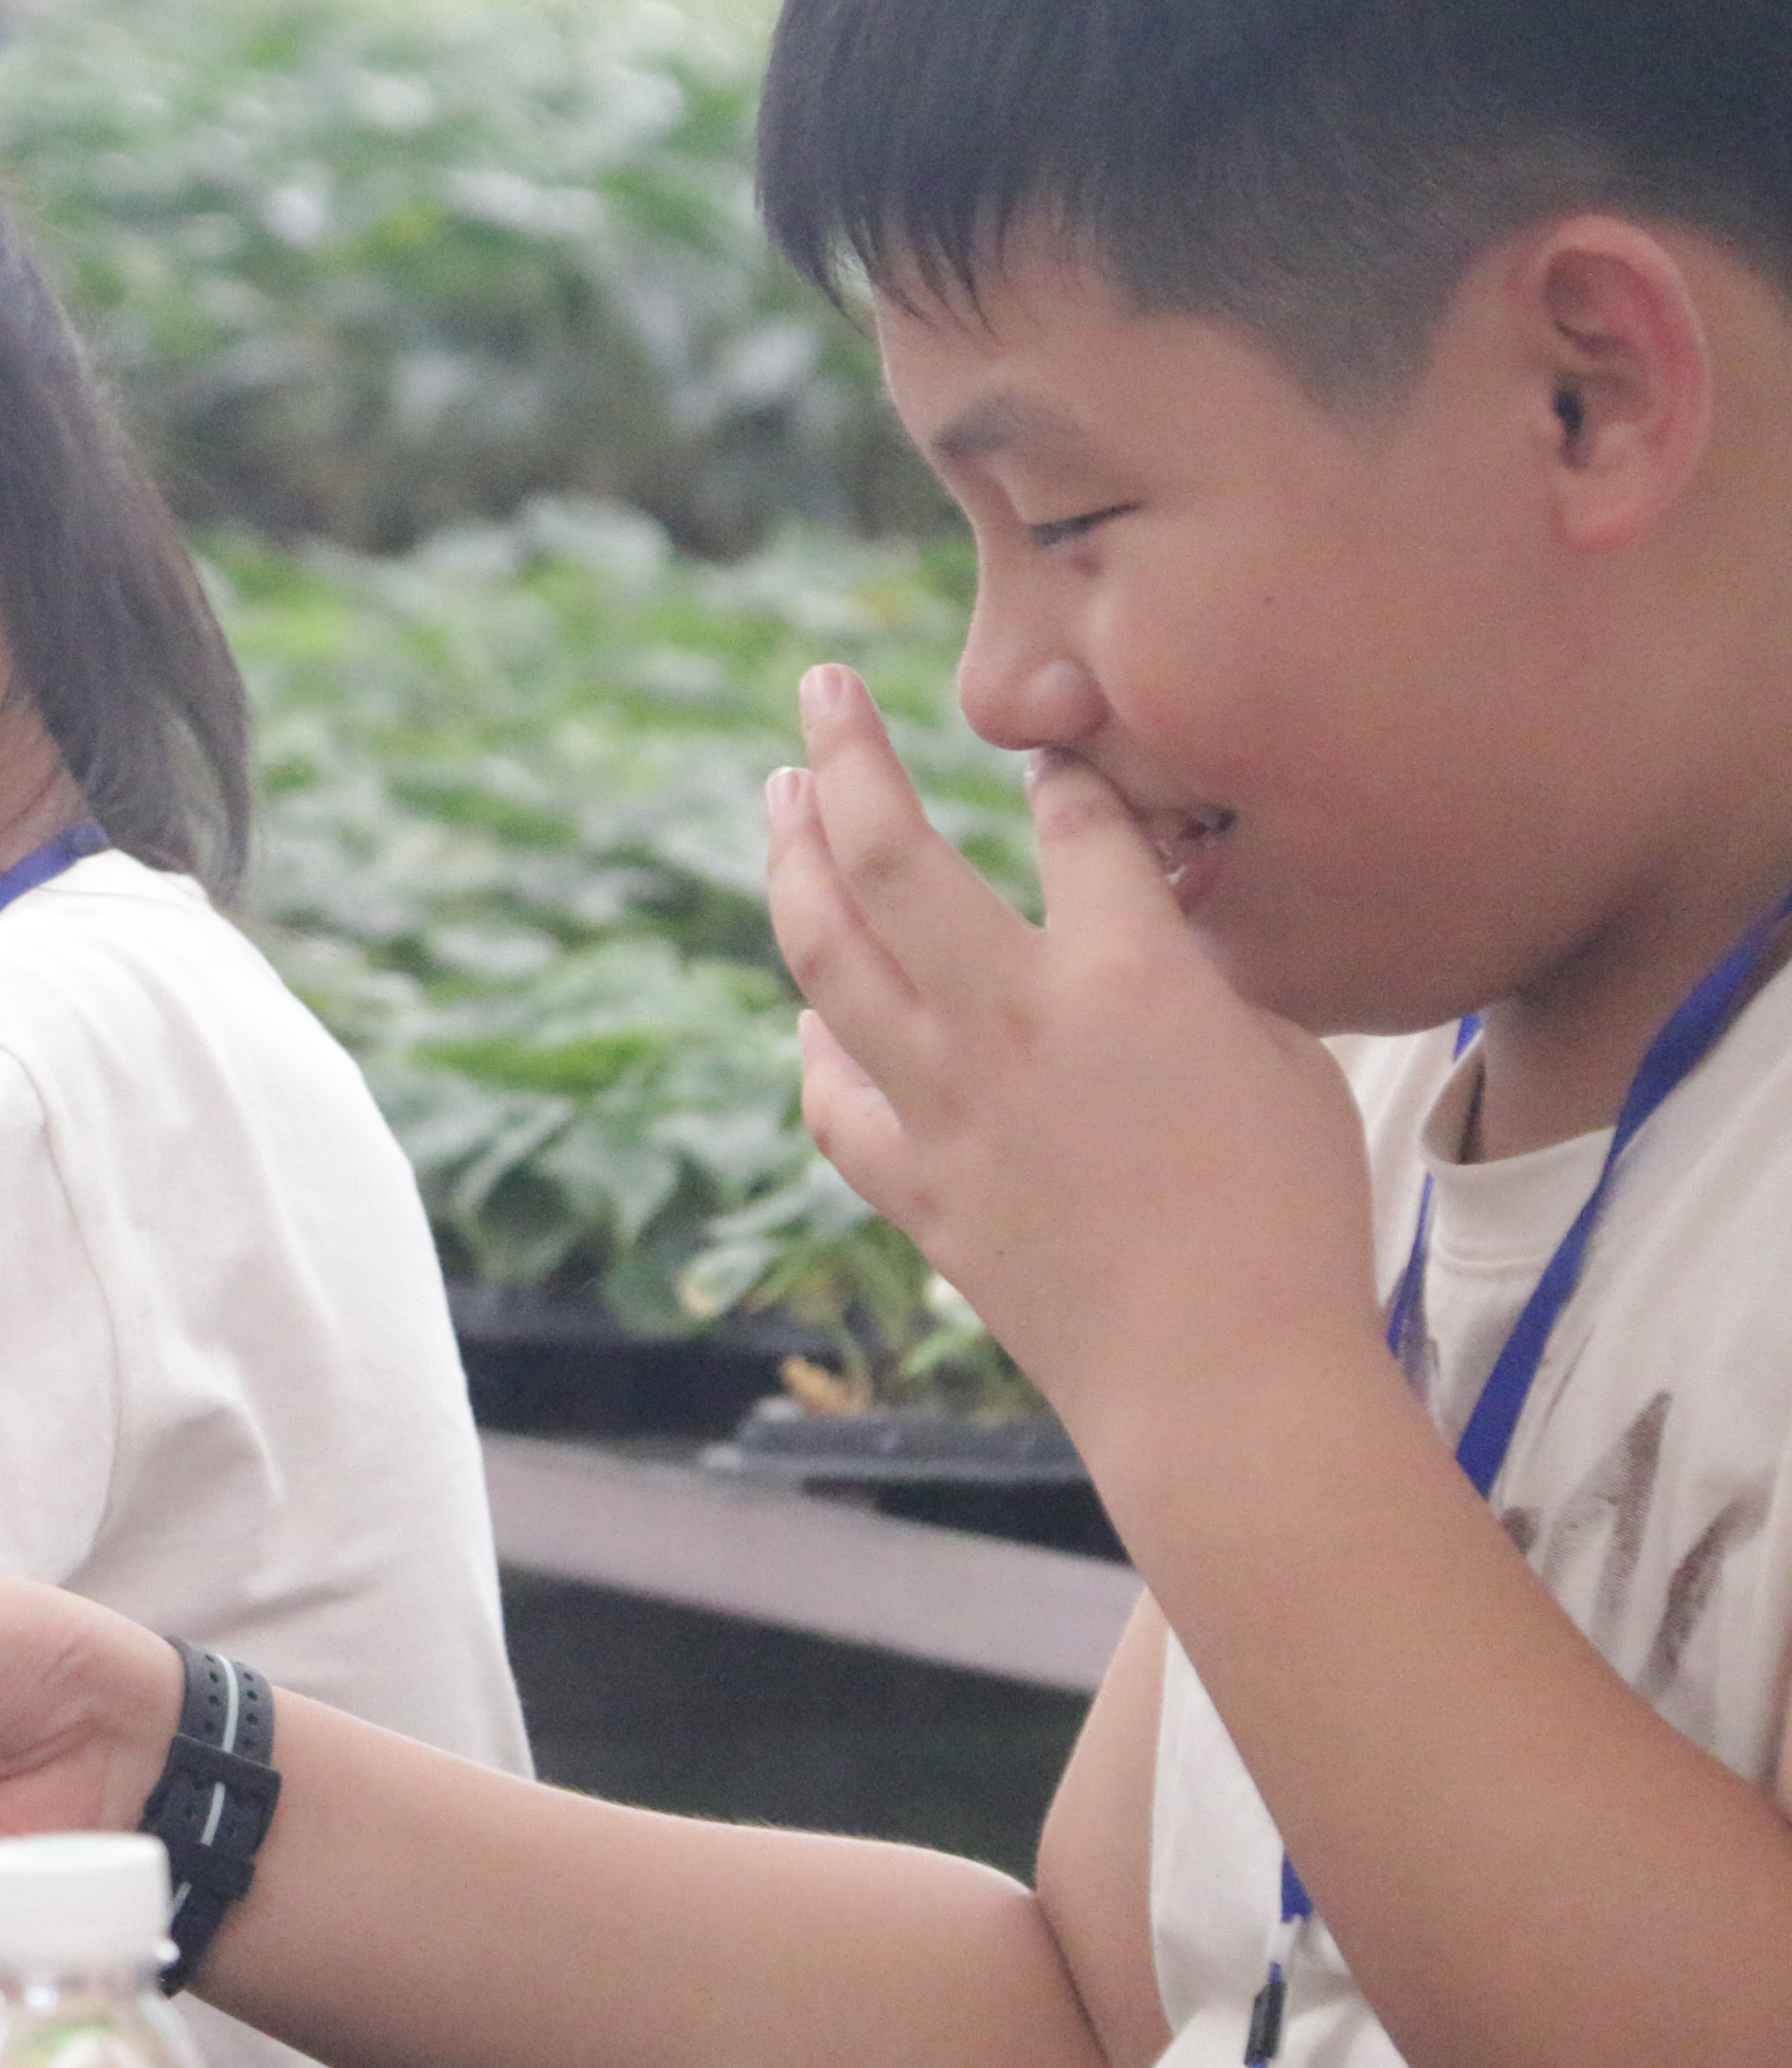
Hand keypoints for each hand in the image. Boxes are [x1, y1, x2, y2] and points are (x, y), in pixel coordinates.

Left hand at [763, 665, 1369, 1427]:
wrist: (1221, 1378)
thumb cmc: (1289, 1219)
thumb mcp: (1282, 1058)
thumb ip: (1201, 978)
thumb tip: (1157, 932)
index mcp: (1126, 974)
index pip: (1069, 825)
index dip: (1063, 779)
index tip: (1054, 760)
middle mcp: (1010, 1021)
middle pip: (887, 854)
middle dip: (843, 756)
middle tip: (817, 689)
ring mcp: (943, 1104)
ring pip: (825, 956)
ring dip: (790, 864)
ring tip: (778, 800)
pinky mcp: (913, 1187)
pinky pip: (832, 1097)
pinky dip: (814, 1047)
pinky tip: (808, 1018)